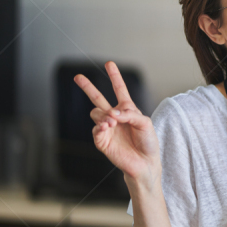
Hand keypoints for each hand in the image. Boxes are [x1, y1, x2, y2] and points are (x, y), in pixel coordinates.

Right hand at [74, 61, 160, 186]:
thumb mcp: (145, 123)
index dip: (115, 77)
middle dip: (88, 87)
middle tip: (78, 77)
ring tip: (112, 122)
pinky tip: (107, 127)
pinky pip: (96, 129)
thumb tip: (112, 113)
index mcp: (127, 110)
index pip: (120, 90)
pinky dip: (101, 126)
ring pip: (96, 113)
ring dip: (104, 115)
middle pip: (98, 98)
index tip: (109, 64)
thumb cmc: (148, 142)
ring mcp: (107, 128)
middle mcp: (115, 117)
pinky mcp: (102, 140)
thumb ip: (130, 114)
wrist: (145, 163)